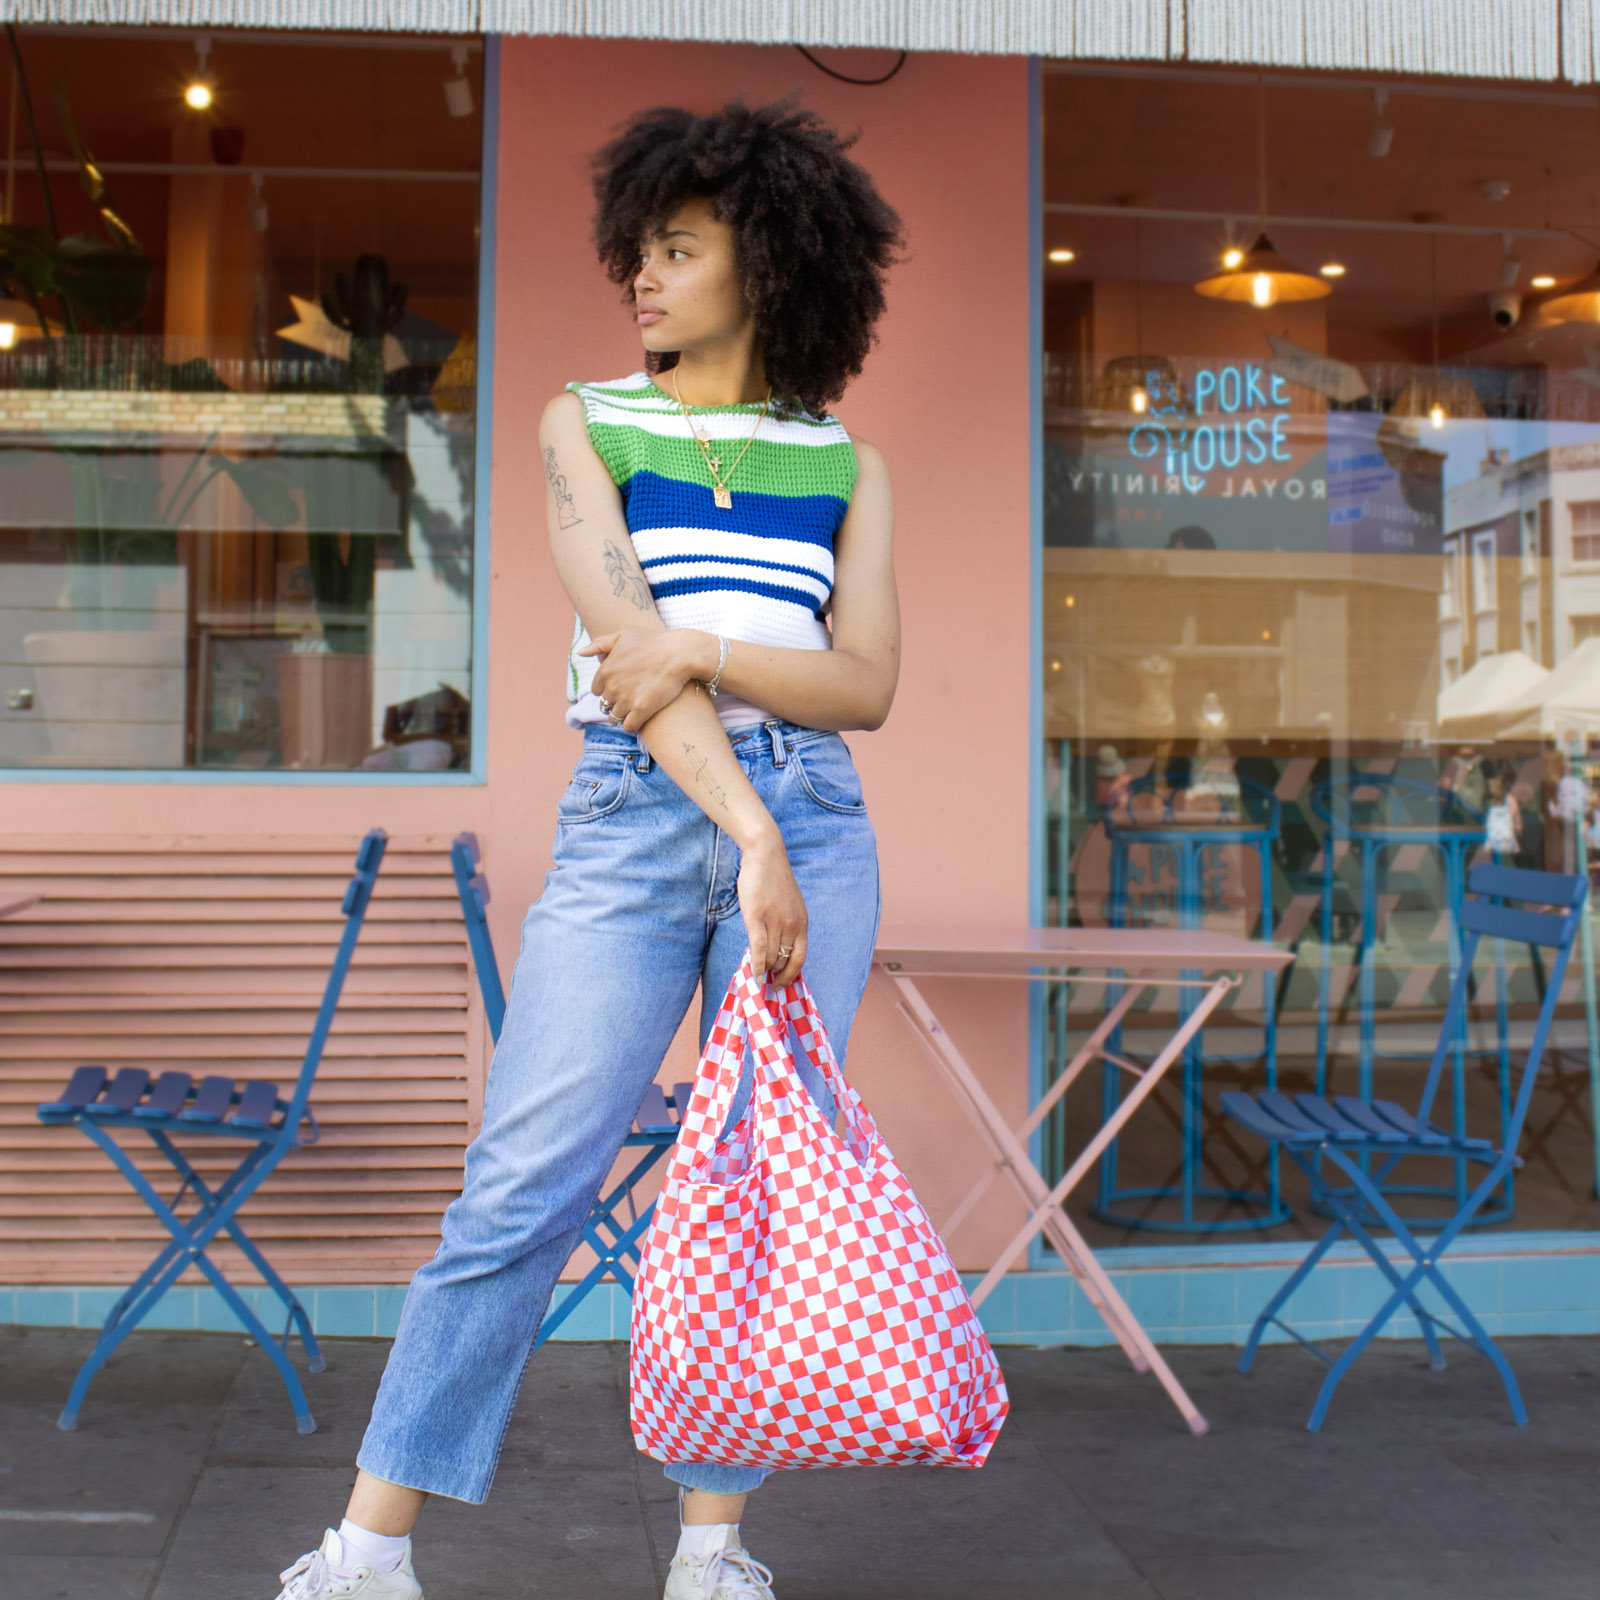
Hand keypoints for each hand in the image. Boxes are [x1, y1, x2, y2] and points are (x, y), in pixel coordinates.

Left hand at [579, 629, 712, 731]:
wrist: (680, 653)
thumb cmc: (654, 641)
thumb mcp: (624, 635)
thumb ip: (600, 644)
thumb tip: (580, 653)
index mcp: (605, 670)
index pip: (597, 690)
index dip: (609, 689)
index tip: (622, 686)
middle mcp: (612, 686)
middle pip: (606, 705)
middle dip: (617, 702)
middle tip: (632, 697)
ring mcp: (626, 699)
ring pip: (615, 717)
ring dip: (624, 715)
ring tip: (636, 709)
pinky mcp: (641, 710)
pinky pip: (628, 726)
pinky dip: (632, 725)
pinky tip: (641, 718)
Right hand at [737, 831, 806, 987]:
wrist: (765, 855)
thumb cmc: (773, 879)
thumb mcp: (789, 905)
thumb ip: (787, 925)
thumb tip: (778, 948)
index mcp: (802, 923)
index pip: (800, 959)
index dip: (791, 975)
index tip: (782, 984)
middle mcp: (792, 925)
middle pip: (783, 961)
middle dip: (774, 974)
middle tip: (764, 981)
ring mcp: (775, 922)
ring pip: (771, 957)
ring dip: (763, 969)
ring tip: (755, 974)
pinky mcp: (757, 918)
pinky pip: (759, 949)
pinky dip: (756, 965)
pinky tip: (753, 974)